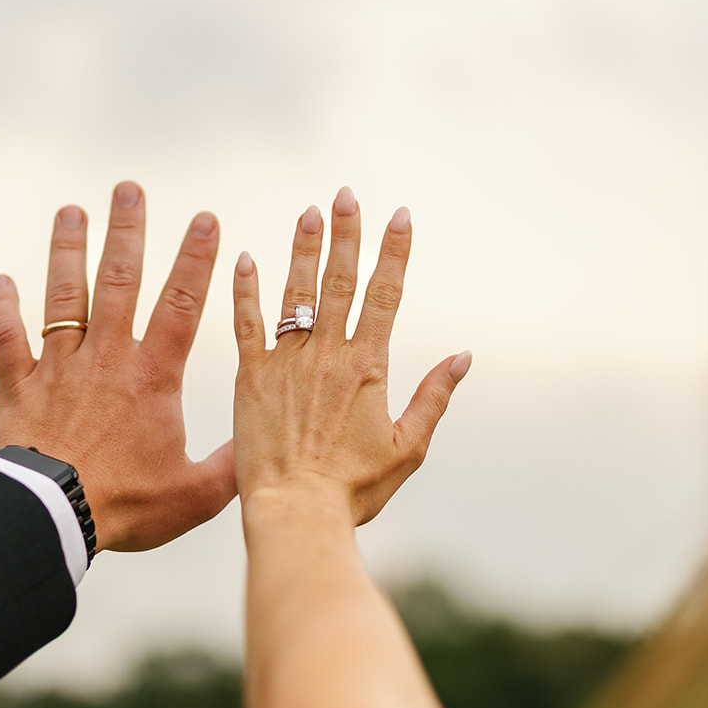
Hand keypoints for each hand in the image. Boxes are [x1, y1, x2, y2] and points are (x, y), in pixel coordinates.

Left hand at [0, 181, 235, 552]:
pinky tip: (0, 281)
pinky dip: (1, 309)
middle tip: (128, 189)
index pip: (181, 304)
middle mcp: (105, 359)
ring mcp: (57, 368)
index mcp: (151, 376)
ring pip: (62, 297)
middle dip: (126, 231)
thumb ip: (231, 464)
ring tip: (71, 211)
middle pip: (117, 281)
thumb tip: (261, 443)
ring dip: (66, 250)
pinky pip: (6, 339)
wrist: (51, 517)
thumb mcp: (195, 494)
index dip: (196, 259)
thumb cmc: (125, 506)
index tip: (205, 218)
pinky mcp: (16, 386)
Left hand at [231, 187, 470, 525]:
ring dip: (303, 250)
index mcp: (368, 367)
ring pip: (296, 293)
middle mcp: (328, 355)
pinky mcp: (251, 379)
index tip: (399, 215)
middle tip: (348, 194)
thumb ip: (434, 398)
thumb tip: (462, 356)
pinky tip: (245, 258)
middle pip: (340, 281)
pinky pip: (248, 325)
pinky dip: (246, 291)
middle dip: (346, 235)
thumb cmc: (354, 490)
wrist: (295, 512)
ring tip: (309, 212)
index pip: (385, 295)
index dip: (394, 253)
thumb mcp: (408, 448)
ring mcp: (287, 363)